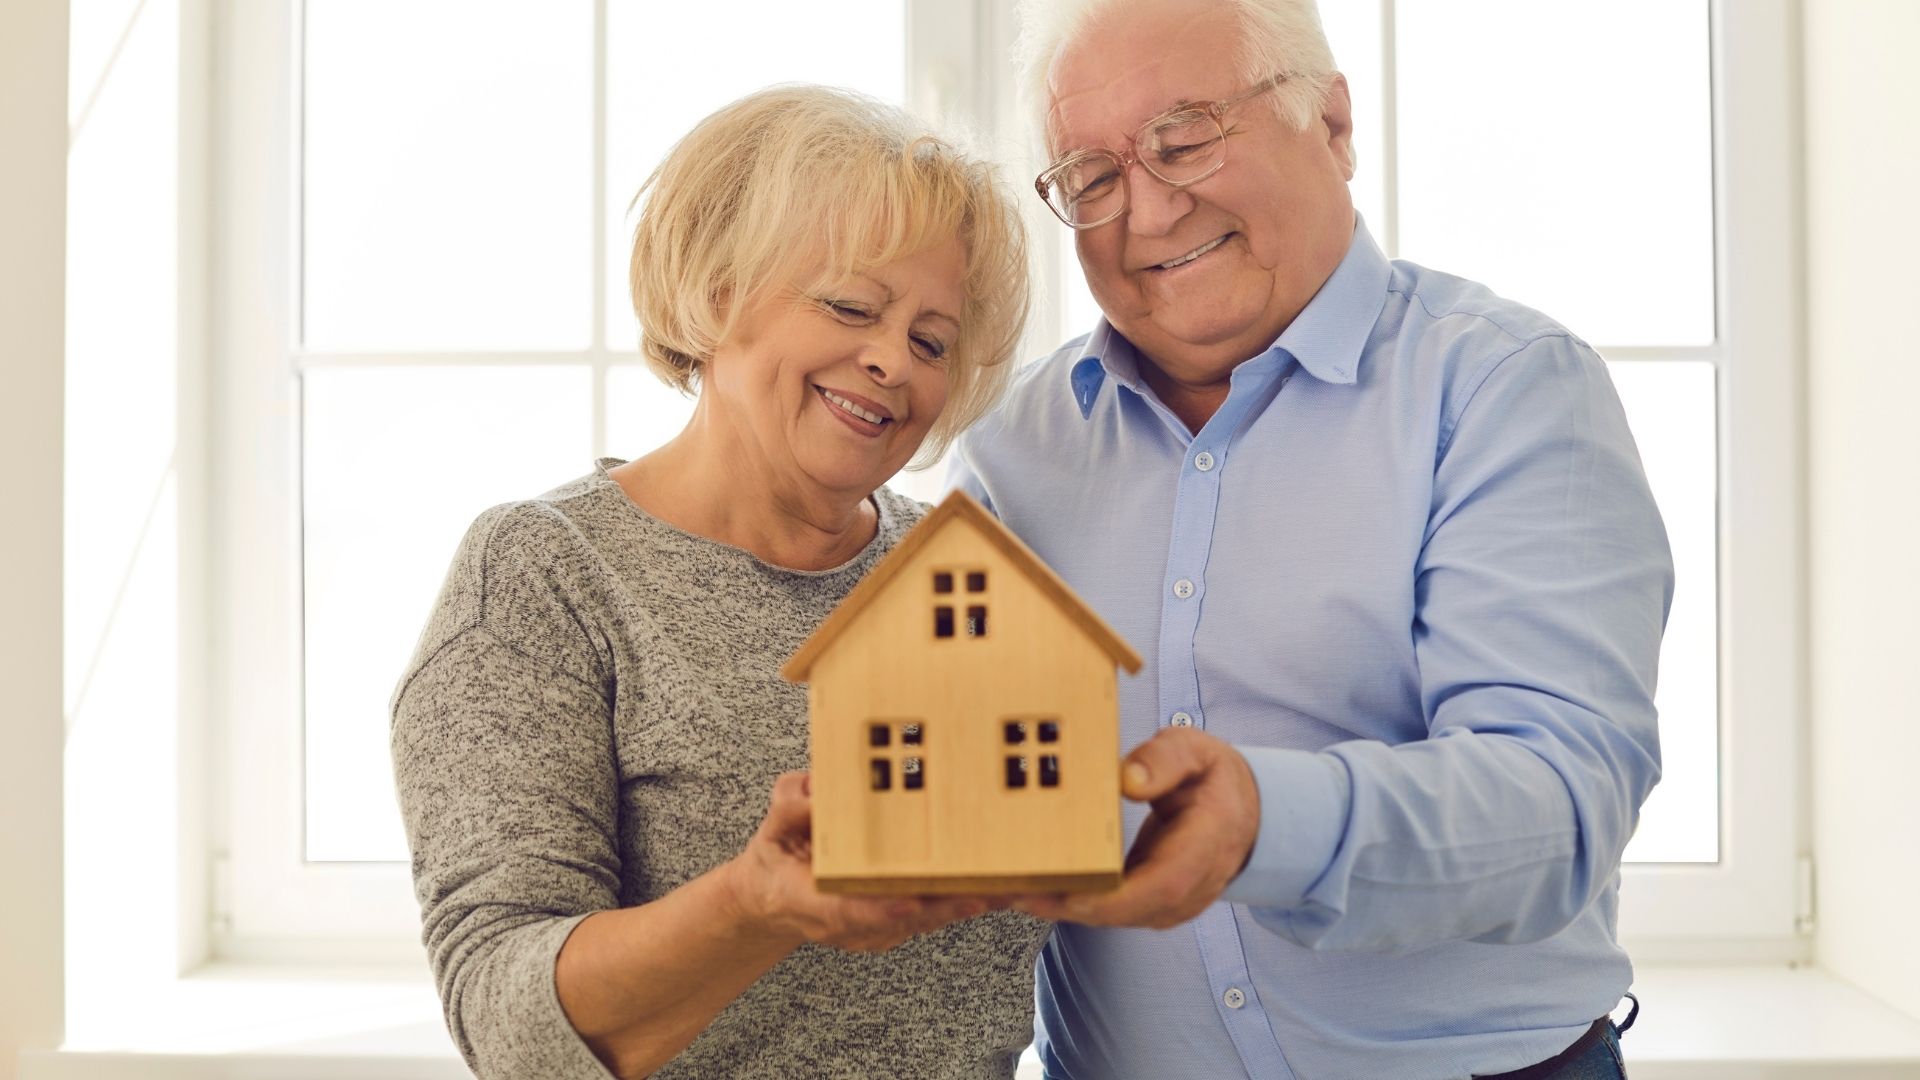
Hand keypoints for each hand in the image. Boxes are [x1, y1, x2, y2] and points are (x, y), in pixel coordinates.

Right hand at [723, 772, 998, 950]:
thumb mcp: (770, 828)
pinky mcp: (895, 923)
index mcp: (814, 902)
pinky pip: (933, 914)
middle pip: (905, 919)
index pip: (849, 910)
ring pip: (927, 920)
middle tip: (989, 889)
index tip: (909, 901)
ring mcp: (876, 929)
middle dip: (948, 905)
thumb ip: (790, 807)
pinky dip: (964, 900)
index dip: (882, 908)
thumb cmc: (775, 860)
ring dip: (967, 904)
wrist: (771, 898)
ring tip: (1011, 885)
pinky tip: (999, 885)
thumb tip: (815, 790)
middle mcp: (851, 924)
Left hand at [1014, 728, 1259, 928]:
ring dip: (1062, 908)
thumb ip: (1165, 759)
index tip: (1069, 893)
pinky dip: (1072, 903)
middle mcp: (1191, 886)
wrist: (1240, 813)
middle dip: (1069, 905)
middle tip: (1015, 890)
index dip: (1114, 897)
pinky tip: (1035, 887)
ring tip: (1012, 888)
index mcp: (1207, 844)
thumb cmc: (1211, 778)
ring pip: (1114, 917)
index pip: (1163, 884)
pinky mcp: (1153, 907)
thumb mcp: (1195, 751)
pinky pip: (1110, 912)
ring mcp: (1173, 903)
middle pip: (1128, 910)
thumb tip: (1128, 780)